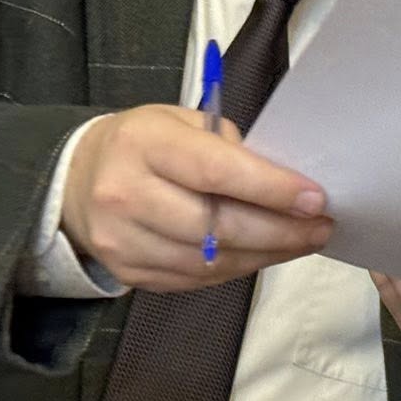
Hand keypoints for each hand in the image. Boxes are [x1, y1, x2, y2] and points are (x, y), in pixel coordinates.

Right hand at [61, 104, 331, 290]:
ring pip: (211, 260)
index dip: (272, 188)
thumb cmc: (146, 144)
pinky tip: (265, 254)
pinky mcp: (129, 272)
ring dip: (267, 254)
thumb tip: (287, 184)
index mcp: (144, 144)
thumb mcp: (182, 122)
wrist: (78, 180)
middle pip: (217, 225)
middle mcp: (125, 193)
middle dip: (280, 230)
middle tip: (322, 226)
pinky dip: (239, 268)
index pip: (216, 171)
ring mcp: (122, 240)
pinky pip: (197, 278)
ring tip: (303, 241)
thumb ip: (229, 148)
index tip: (316, 198)